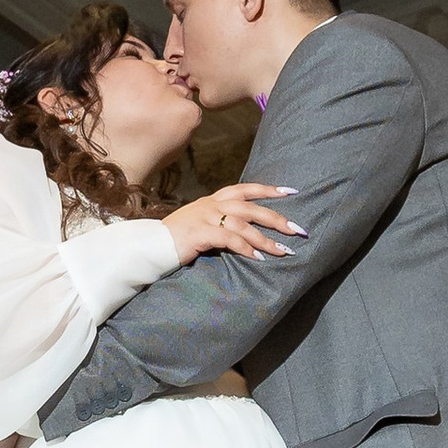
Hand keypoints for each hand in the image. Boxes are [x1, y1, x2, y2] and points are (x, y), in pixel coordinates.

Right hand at [163, 181, 302, 264]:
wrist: (151, 244)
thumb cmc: (177, 238)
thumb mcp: (200, 222)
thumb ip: (220, 221)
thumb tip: (245, 230)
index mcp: (213, 200)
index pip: (246, 189)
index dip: (269, 190)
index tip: (291, 192)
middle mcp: (211, 204)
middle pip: (251, 207)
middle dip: (276, 218)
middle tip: (296, 229)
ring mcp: (205, 217)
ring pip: (243, 224)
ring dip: (265, 239)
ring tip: (282, 251)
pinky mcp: (201, 233)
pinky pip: (229, 239)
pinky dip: (246, 248)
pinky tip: (258, 258)